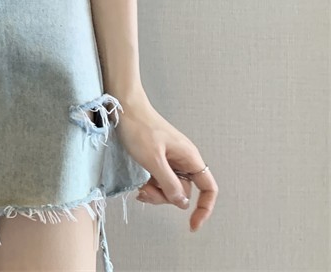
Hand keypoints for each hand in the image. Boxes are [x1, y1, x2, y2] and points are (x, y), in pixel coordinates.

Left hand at [115, 97, 217, 231]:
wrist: (124, 107)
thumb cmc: (139, 128)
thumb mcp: (153, 160)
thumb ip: (169, 184)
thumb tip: (182, 204)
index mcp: (189, 158)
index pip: (208, 188)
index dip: (204, 208)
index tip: (192, 225)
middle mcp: (183, 160)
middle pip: (183, 192)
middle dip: (166, 197)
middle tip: (146, 192)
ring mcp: (169, 159)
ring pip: (169, 188)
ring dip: (155, 192)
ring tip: (139, 187)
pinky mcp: (157, 158)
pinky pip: (158, 179)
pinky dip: (149, 185)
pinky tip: (138, 184)